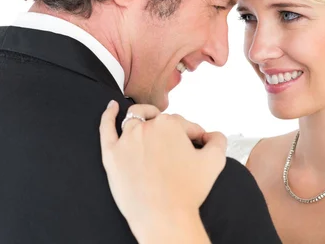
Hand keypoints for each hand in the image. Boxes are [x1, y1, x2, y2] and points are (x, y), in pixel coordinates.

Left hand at [99, 101, 226, 241]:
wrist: (163, 218)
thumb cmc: (186, 191)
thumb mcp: (214, 161)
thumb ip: (218, 140)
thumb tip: (212, 134)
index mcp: (170, 124)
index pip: (185, 124)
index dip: (194, 136)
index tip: (197, 147)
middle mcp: (146, 127)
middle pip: (160, 121)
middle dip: (171, 131)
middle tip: (176, 150)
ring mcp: (126, 140)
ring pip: (134, 121)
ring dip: (144, 120)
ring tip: (149, 125)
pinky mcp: (111, 154)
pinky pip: (106, 128)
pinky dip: (108, 115)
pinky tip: (112, 107)